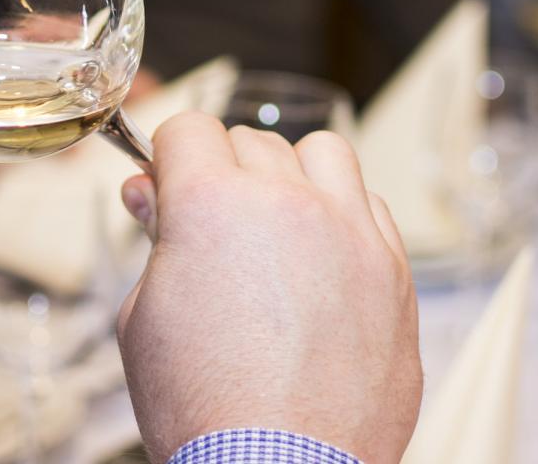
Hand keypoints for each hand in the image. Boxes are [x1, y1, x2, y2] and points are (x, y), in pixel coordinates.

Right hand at [116, 114, 421, 463]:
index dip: (170, 158)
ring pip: (323, 153)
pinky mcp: (394, 268)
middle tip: (215, 228)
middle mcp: (288, 201)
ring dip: (295, 176)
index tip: (170, 186)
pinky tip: (324, 261)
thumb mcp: (144, 321)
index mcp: (214, 204)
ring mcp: (351, 231)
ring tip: (278, 228)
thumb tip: (152, 198)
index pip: (189, 127)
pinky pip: (371, 206)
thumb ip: (155, 243)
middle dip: (225, 173)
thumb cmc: (207, 411)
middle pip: (252, 141)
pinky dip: (345, 217)